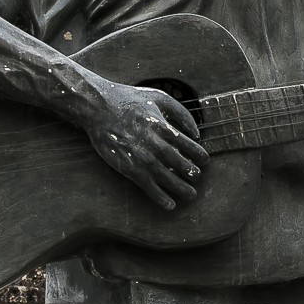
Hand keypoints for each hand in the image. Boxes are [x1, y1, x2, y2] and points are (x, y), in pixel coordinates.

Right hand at [82, 80, 209, 209]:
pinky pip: (148, 187)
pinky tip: (170, 205)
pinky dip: (161, 198)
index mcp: (163, 127)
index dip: (200, 155)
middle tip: (198, 177)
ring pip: (168, 179)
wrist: (98, 108)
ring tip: (190, 194)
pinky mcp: (129, 168)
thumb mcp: (158, 98)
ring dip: (181, 189)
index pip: (189, 146)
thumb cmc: (128, 100)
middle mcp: (155, 145)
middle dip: (192, 173)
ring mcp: (142, 158)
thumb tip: (196, 132)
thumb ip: (181, 113)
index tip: (205, 161)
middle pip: (181, 164)